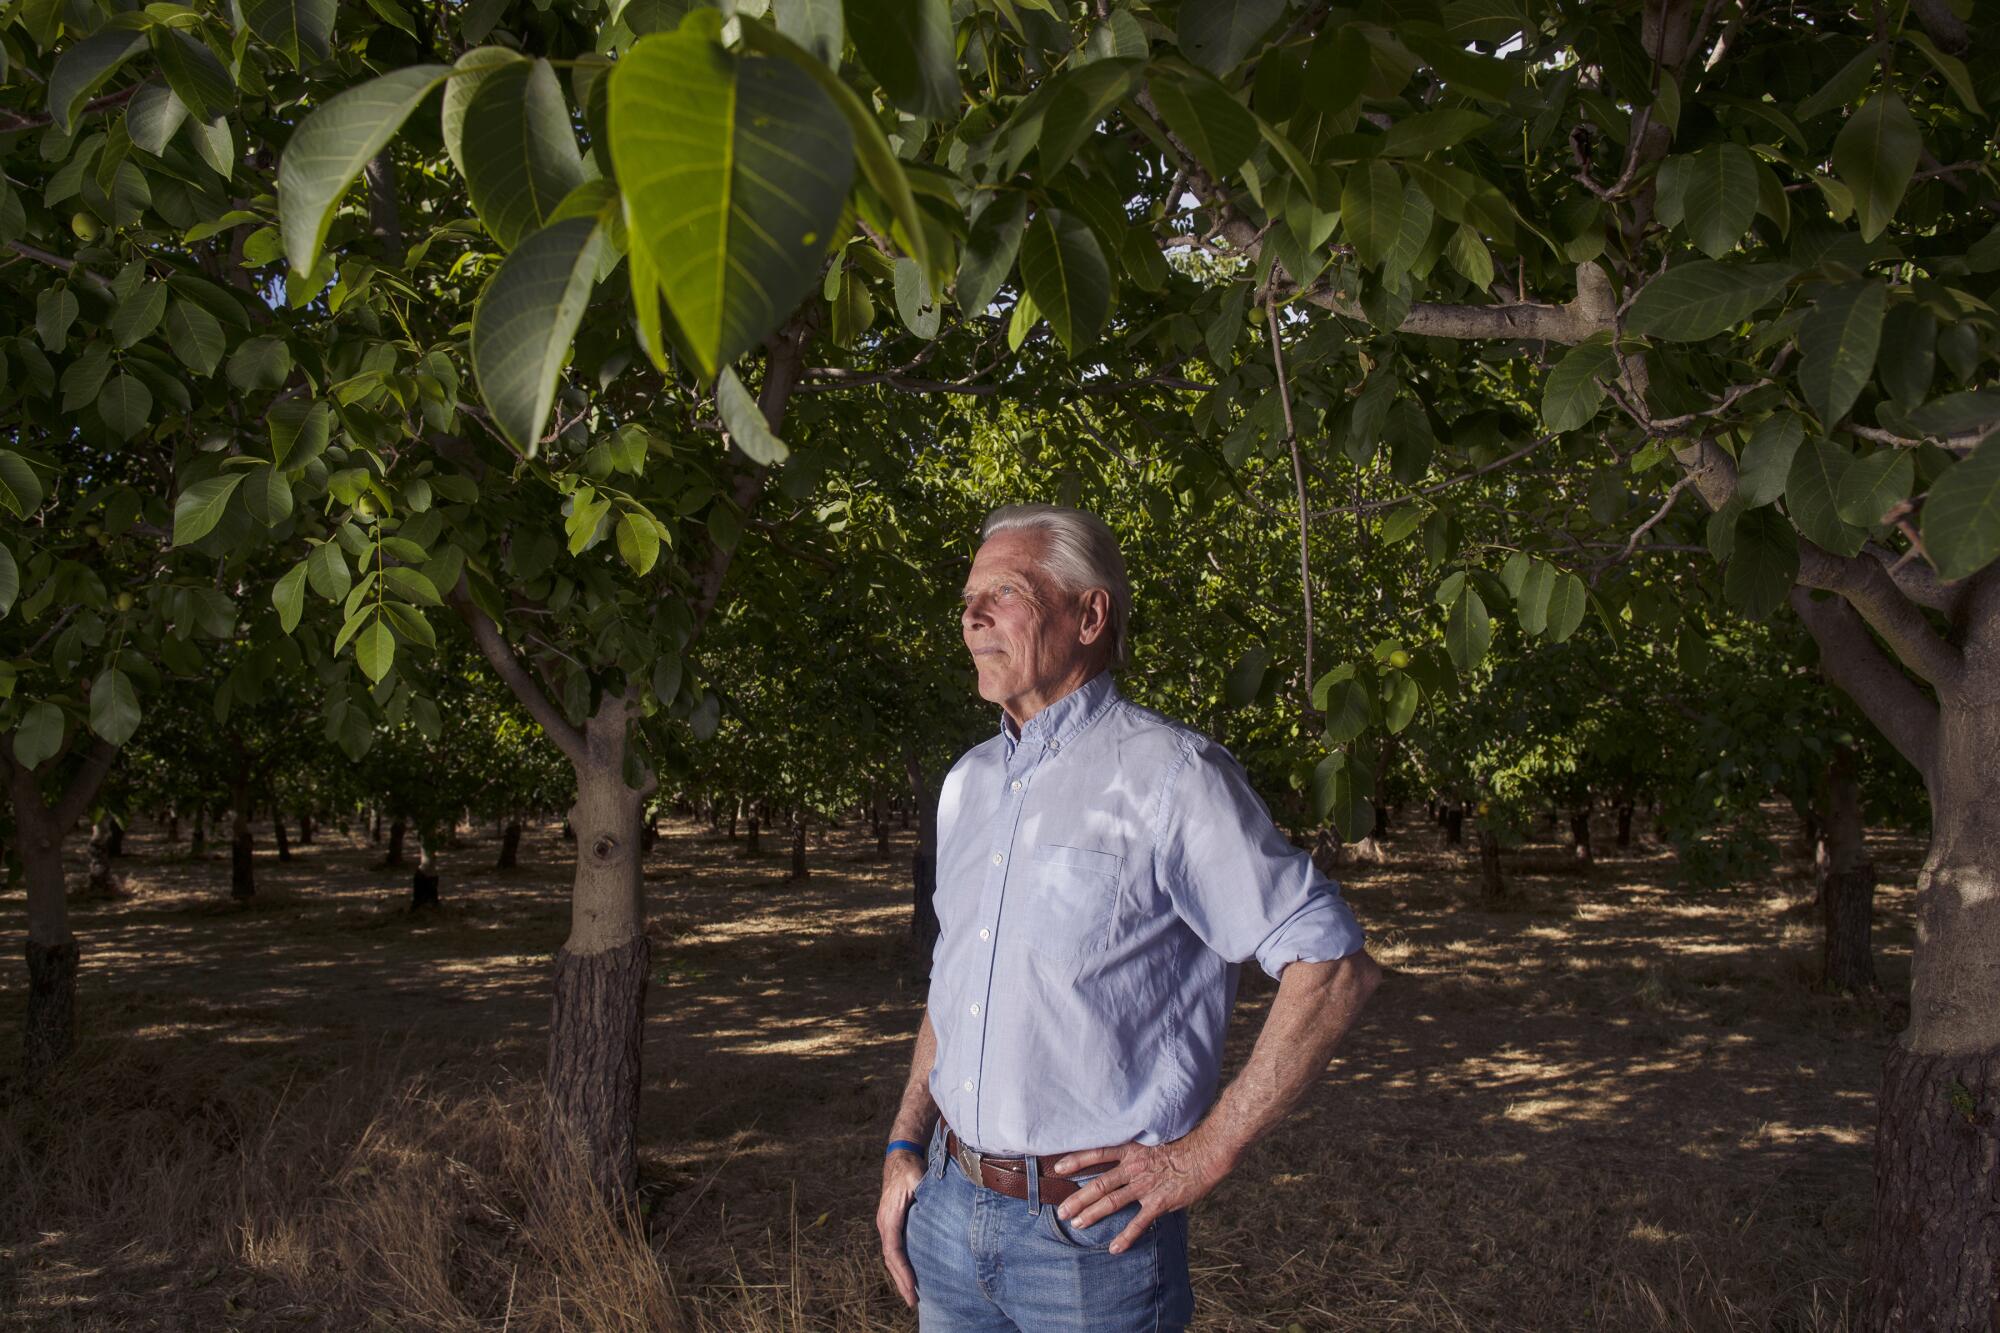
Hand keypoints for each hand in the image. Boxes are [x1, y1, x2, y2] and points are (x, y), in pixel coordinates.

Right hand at [876, 1149, 926, 1306]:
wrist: (899, 1157)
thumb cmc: (910, 1168)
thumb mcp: (917, 1177)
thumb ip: (923, 1191)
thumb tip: (936, 1204)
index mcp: (889, 1217)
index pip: (894, 1250)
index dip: (902, 1271)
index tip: (912, 1287)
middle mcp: (884, 1224)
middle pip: (891, 1260)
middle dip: (901, 1281)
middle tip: (913, 1302)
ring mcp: (887, 1225)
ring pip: (892, 1257)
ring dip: (900, 1277)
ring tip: (912, 1296)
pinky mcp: (892, 1225)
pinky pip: (895, 1250)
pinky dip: (901, 1266)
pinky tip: (911, 1275)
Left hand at [1050, 1131, 1234, 1254]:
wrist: (1205, 1153)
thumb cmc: (1182, 1144)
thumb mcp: (1153, 1140)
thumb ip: (1135, 1150)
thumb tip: (1121, 1155)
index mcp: (1131, 1150)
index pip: (1097, 1154)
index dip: (1076, 1161)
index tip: (1058, 1169)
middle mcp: (1134, 1168)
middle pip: (1098, 1184)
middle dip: (1077, 1198)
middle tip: (1062, 1210)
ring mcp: (1145, 1186)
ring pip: (1112, 1202)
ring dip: (1092, 1214)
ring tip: (1077, 1224)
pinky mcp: (1158, 1203)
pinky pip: (1138, 1223)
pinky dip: (1125, 1237)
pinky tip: (1114, 1248)